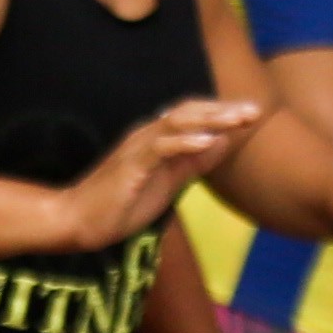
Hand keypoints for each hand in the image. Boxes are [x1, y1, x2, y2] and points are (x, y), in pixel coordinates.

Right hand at [47, 99, 263, 253]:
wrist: (77, 221)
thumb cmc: (120, 205)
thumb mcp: (168, 184)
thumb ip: (193, 163)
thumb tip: (223, 143)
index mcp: (157, 140)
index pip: (193, 117)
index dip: (222, 114)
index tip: (252, 114)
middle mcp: (147, 136)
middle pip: (189, 113)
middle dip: (223, 111)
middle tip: (255, 110)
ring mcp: (137, 148)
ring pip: (177, 123)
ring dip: (209, 120)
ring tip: (237, 120)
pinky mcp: (130, 165)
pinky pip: (160, 148)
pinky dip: (185, 142)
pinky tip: (207, 141)